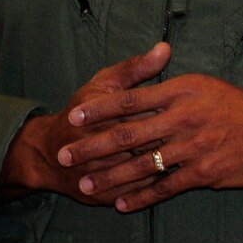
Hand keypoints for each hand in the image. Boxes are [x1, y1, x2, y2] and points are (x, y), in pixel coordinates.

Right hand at [0, 43, 172, 204]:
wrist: (48, 154)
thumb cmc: (81, 113)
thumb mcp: (103, 84)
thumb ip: (135, 68)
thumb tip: (164, 48)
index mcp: (99, 113)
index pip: (140, 111)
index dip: (167, 111)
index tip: (188, 109)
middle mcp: (97, 144)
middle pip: (144, 142)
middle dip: (170, 138)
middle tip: (194, 134)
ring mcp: (100, 173)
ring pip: (142, 169)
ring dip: (166, 164)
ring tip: (189, 155)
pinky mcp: (102, 194)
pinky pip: (136, 191)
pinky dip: (156, 184)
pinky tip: (174, 175)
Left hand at [61, 73, 242, 211]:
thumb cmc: (239, 105)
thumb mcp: (204, 84)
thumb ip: (169, 83)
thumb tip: (144, 72)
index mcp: (181, 91)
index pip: (130, 99)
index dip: (98, 110)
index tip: (73, 117)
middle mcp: (184, 117)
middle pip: (128, 133)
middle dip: (92, 147)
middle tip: (64, 157)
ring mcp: (194, 147)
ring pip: (142, 164)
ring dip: (110, 177)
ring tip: (85, 186)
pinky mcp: (205, 173)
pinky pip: (165, 187)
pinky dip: (141, 197)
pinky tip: (121, 204)